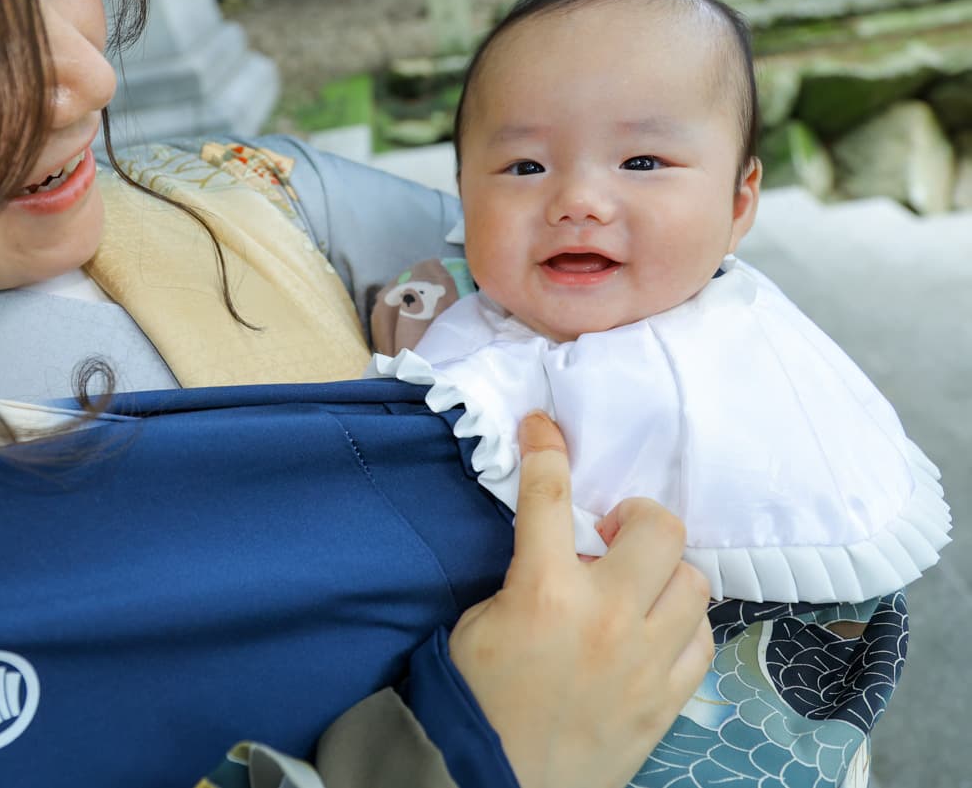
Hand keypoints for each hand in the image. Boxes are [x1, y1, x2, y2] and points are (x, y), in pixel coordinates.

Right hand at [449, 412, 712, 787]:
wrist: (494, 781)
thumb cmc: (476, 698)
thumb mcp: (480, 620)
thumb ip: (525, 575)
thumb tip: (560, 546)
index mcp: (545, 591)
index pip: (550, 494)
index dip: (546, 448)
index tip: (543, 426)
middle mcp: (606, 617)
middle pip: (659, 528)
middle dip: (635, 517)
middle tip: (609, 533)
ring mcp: (645, 660)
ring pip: (695, 582)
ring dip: (663, 573)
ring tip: (635, 586)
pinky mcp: (666, 700)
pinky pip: (702, 640)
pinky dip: (681, 625)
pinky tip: (654, 631)